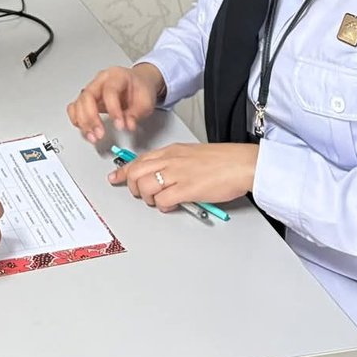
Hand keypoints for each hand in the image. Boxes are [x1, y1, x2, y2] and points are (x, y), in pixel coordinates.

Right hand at [67, 63, 164, 142]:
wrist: (137, 84)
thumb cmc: (140, 89)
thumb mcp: (146, 101)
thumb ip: (137, 113)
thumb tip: (128, 125)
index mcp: (116, 76)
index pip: (110, 91)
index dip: (113, 110)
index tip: (119, 125)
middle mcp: (101, 81)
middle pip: (88, 96)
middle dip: (92, 118)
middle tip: (100, 134)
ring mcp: (92, 89)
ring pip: (79, 103)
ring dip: (83, 122)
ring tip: (93, 137)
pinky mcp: (87, 99)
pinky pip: (74, 107)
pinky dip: (77, 119)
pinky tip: (85, 130)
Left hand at [109, 141, 257, 211]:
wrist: (241, 163)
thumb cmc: (223, 160)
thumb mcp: (192, 154)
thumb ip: (175, 163)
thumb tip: (163, 176)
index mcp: (171, 151)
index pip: (139, 160)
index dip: (123, 171)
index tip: (115, 177)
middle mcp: (171, 160)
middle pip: (136, 173)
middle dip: (134, 187)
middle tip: (142, 195)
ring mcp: (178, 174)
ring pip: (145, 187)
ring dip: (148, 199)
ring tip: (159, 201)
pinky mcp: (187, 189)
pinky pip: (163, 200)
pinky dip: (163, 205)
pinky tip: (172, 204)